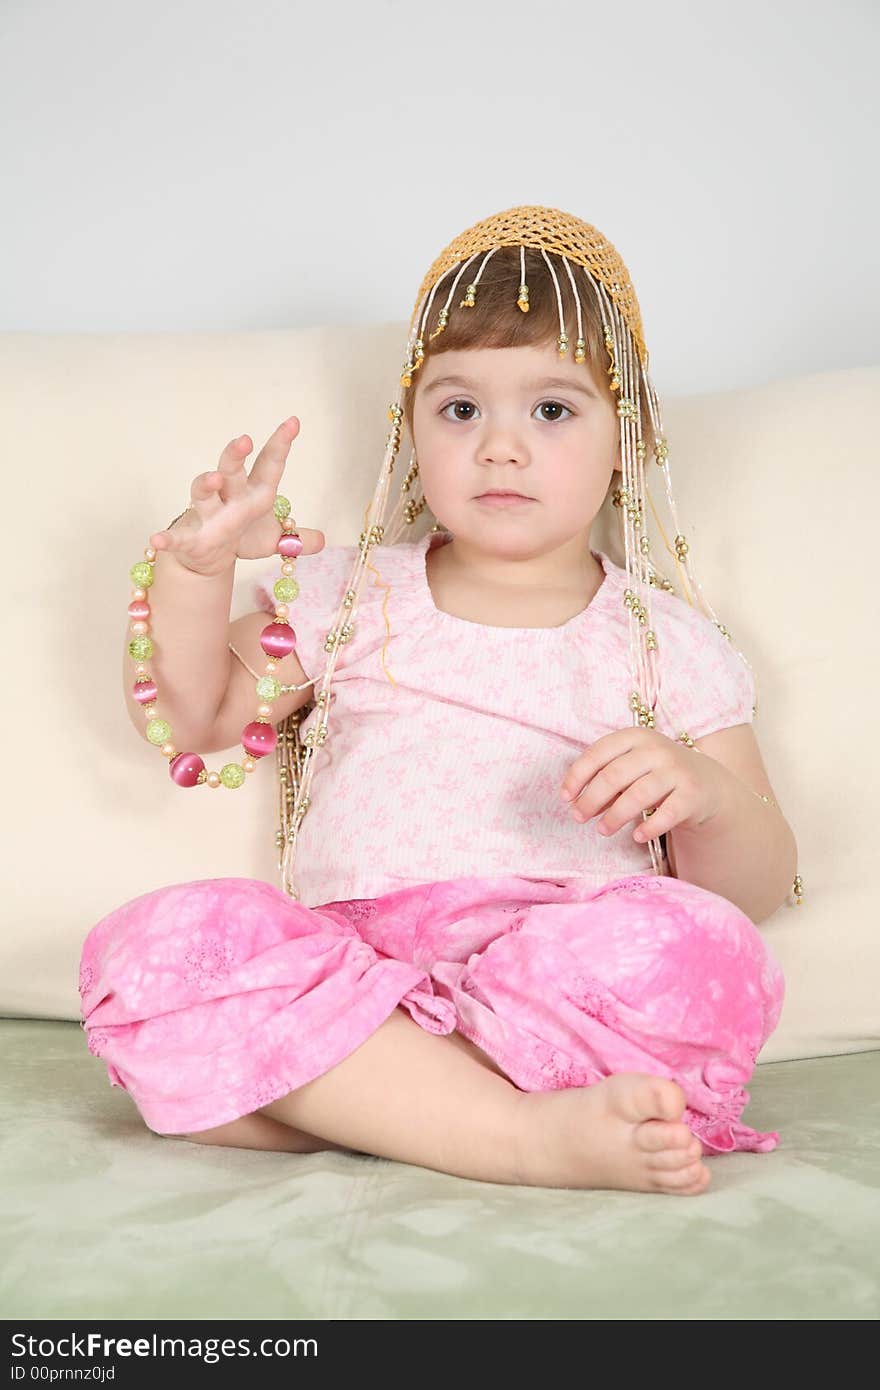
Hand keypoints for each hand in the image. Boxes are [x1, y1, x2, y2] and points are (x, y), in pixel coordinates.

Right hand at [149, 416, 324, 576]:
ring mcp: (207, 514)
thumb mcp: (273, 539)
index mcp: (254, 493)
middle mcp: (228, 497)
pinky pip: (177, 537)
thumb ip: (297, 539)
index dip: (280, 444)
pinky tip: (156, 540)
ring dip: (206, 483)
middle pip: (231, 469)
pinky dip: (167, 538)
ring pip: (203, 494)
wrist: (210, 555)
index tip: (294, 422)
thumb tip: (321, 540)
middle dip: (235, 454)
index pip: (268, 464)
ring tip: (213, 478)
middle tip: (245, 439)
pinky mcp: (191, 537)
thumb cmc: (241, 535)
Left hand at [559, 728, 732, 842]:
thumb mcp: (633, 768)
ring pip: (638, 795)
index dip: (578, 776)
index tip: (565, 797)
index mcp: (636, 737)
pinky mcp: (693, 794)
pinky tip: (637, 837)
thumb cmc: (659, 775)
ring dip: (615, 816)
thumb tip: (576, 802)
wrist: (709, 784)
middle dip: (591, 799)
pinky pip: (668, 813)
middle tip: (579, 817)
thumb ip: (606, 780)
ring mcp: (677, 770)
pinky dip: (650, 827)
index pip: (599, 753)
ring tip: (602, 830)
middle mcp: (657, 749)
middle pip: (615, 775)